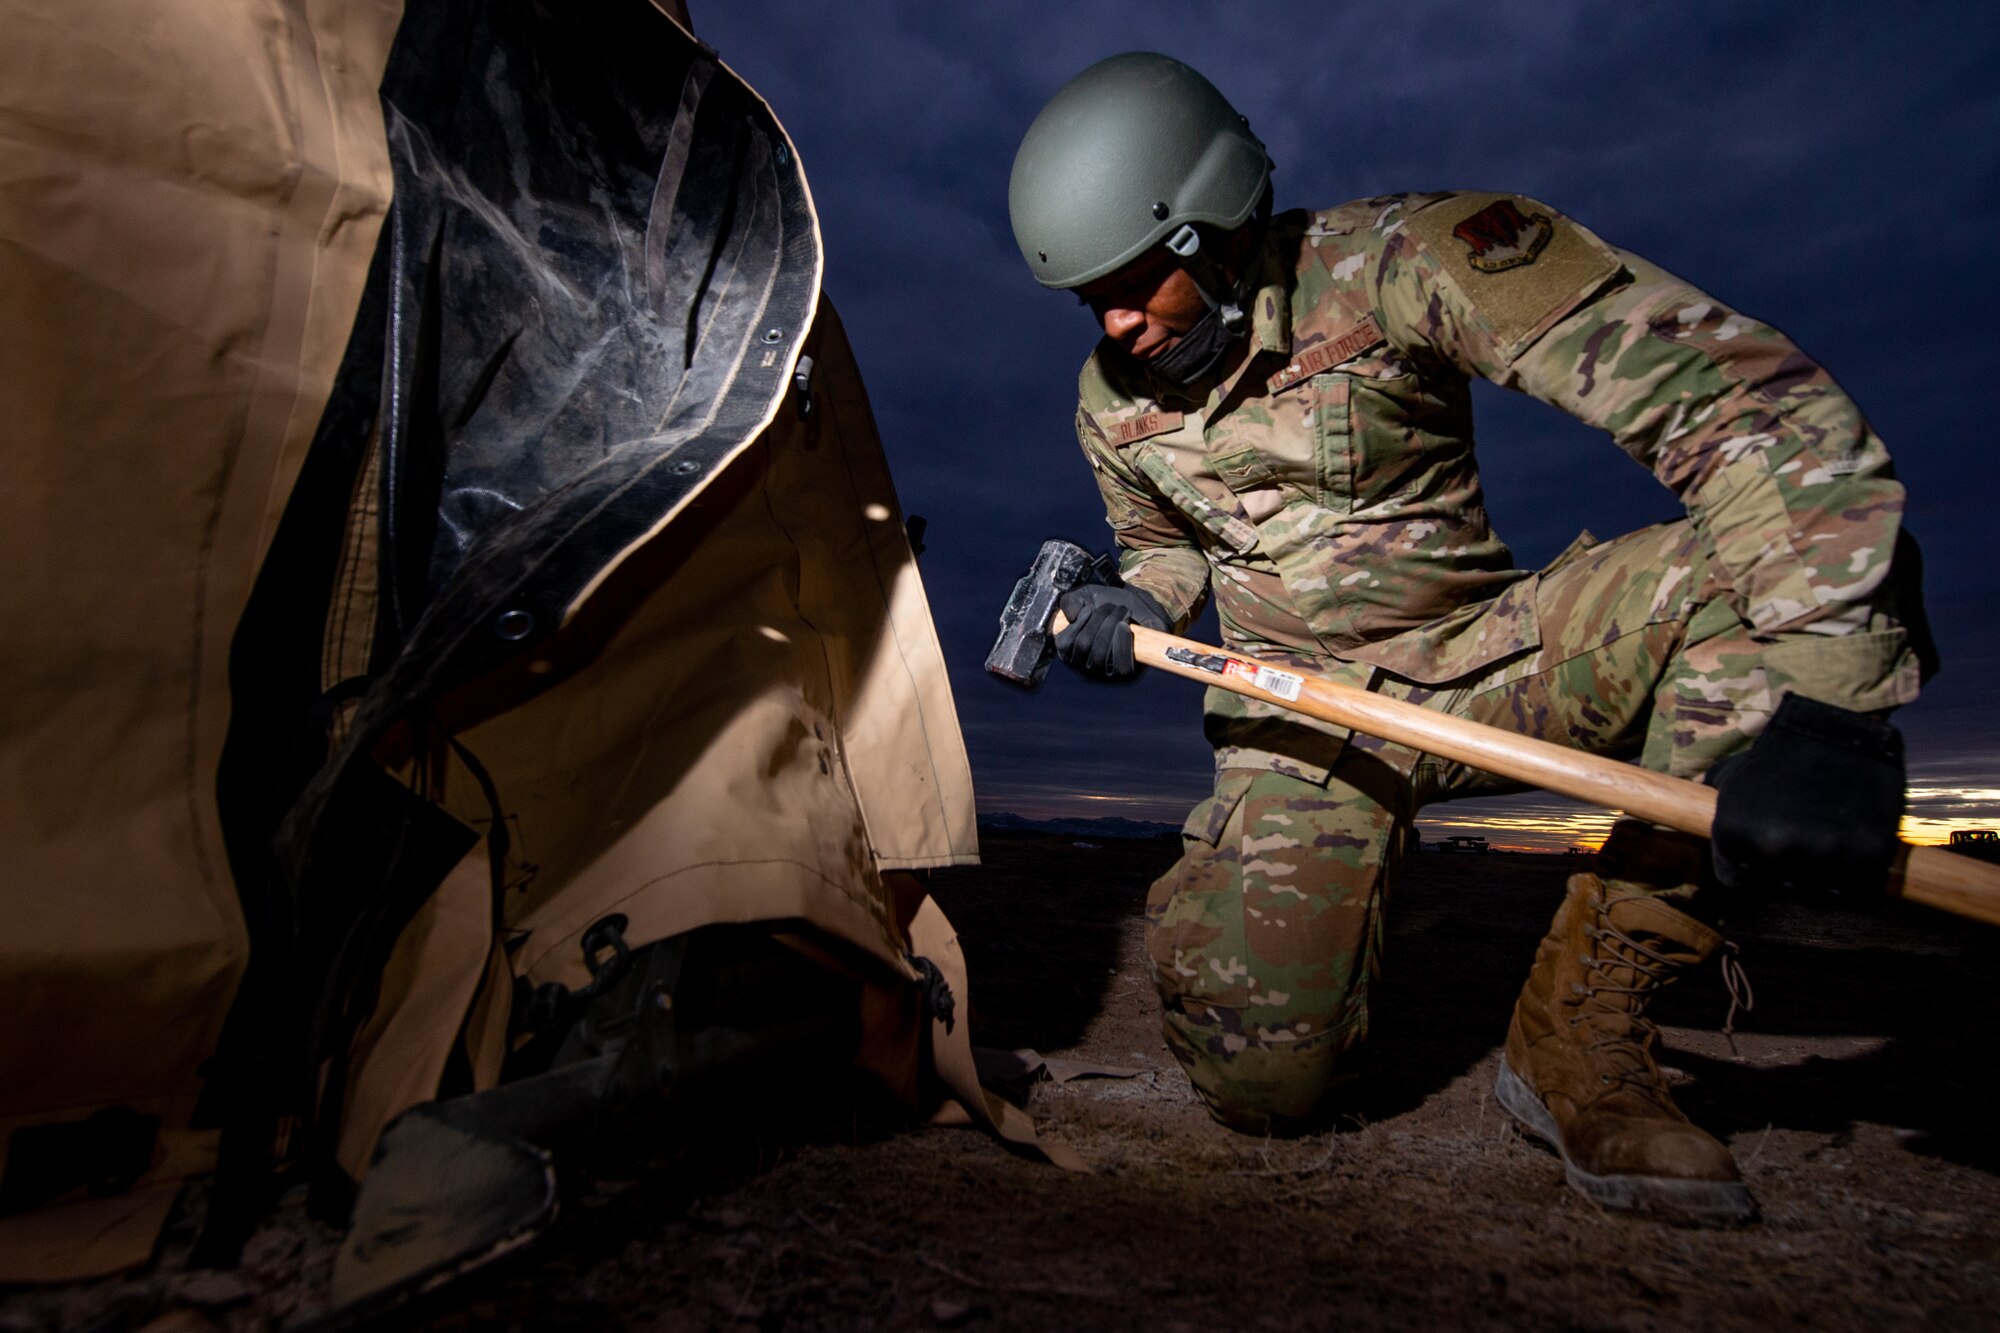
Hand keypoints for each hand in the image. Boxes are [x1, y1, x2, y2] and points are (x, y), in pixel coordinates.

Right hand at [1054, 585, 1168, 678]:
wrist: (1135, 606)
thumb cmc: (1106, 604)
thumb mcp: (1084, 596)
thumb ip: (1070, 602)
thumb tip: (1071, 616)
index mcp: (1069, 649)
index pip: (1064, 644)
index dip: (1076, 625)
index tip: (1088, 609)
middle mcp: (1083, 665)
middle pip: (1084, 646)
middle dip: (1099, 620)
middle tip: (1112, 606)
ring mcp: (1103, 672)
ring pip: (1100, 655)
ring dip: (1111, 627)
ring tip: (1122, 612)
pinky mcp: (1123, 674)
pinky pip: (1121, 667)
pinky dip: (1122, 644)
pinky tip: (1125, 626)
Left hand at [1705, 693, 1904, 900]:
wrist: (1839, 728)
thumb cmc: (1778, 753)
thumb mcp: (1733, 776)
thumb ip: (1712, 807)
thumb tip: (1689, 817)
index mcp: (1733, 832)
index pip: (1736, 880)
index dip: (1750, 868)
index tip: (1763, 854)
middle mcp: (1774, 849)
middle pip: (1779, 887)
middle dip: (1787, 871)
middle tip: (1800, 847)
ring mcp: (1822, 854)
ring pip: (1819, 895)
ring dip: (1823, 878)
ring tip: (1826, 850)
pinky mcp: (1867, 855)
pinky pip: (1857, 891)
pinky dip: (1857, 882)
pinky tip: (1853, 859)